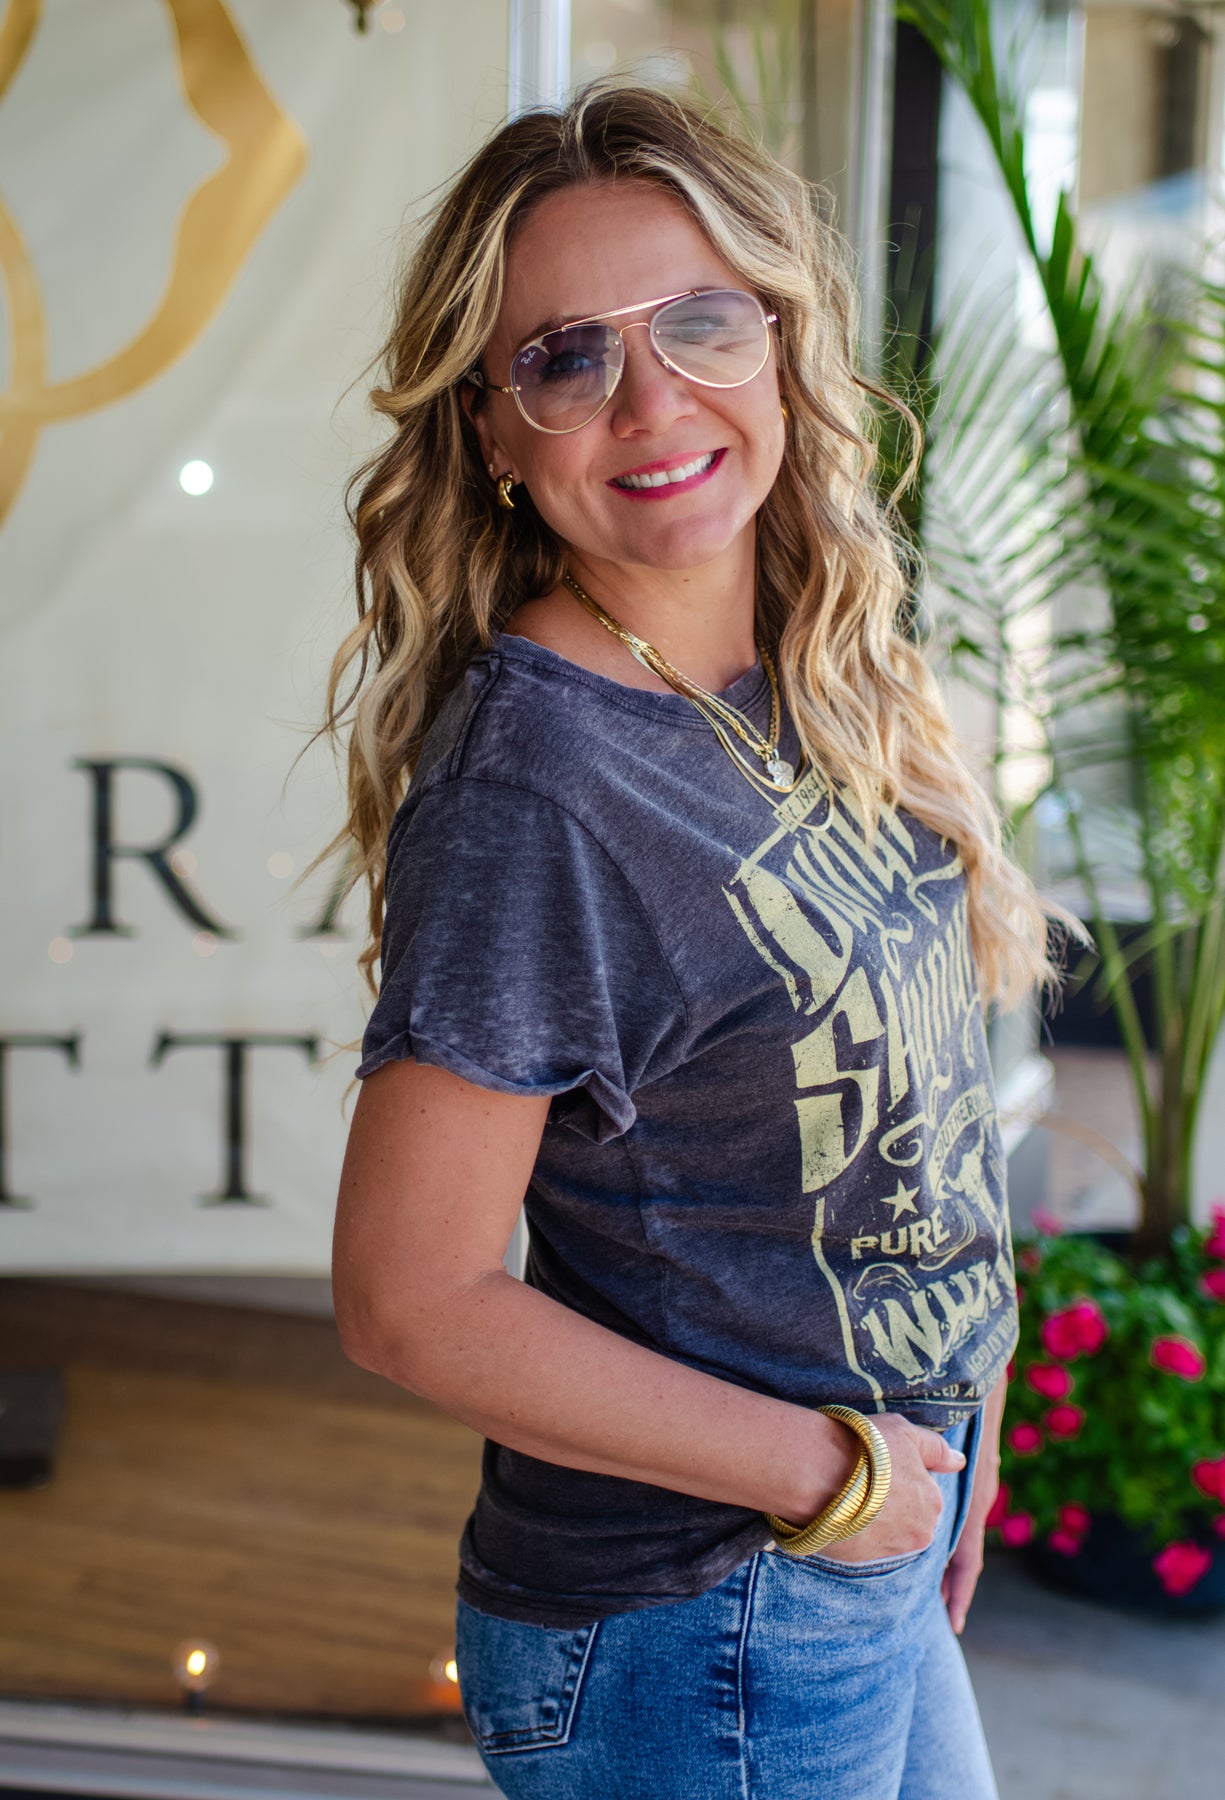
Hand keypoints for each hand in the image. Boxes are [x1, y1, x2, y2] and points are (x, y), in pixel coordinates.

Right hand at [812, 1412, 965, 1563]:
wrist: (819, 1474)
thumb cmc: (866, 1448)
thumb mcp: (907, 1434)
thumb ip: (937, 1450)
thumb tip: (960, 1462)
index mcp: (933, 1503)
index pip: (923, 1492)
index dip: (900, 1475)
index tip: (879, 1465)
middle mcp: (919, 1534)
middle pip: (908, 1516)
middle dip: (890, 1502)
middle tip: (863, 1481)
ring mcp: (890, 1552)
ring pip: (887, 1533)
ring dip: (872, 1519)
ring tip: (847, 1494)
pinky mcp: (861, 1563)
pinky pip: (863, 1546)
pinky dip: (855, 1532)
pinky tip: (838, 1510)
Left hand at [941, 1369, 1007, 1633]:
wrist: (985, 1384)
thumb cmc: (965, 1411)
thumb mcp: (951, 1444)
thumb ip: (937, 1465)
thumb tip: (930, 1489)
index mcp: (976, 1500)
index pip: (968, 1557)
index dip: (960, 1589)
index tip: (954, 1621)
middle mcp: (978, 1501)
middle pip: (962, 1554)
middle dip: (949, 1583)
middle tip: (936, 1615)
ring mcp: (977, 1492)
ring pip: (960, 1537)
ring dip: (947, 1562)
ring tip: (932, 1591)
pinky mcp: (973, 1481)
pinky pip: (959, 1517)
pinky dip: (950, 1536)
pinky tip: (934, 1541)